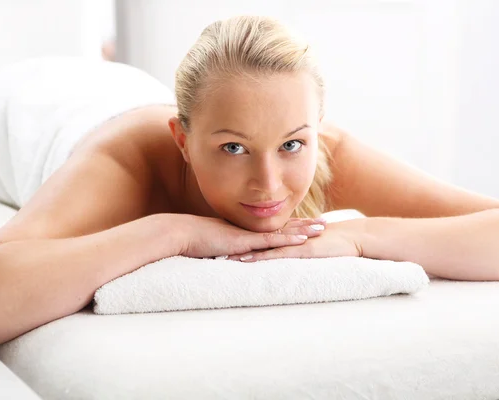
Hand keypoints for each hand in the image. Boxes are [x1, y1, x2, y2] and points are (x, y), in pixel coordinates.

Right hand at [175, 215, 322, 258]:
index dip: (288, 226)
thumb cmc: (190, 241)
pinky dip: (289, 240)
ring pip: (281, 231)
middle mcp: (248, 230)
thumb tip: (223, 259)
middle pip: (281, 227)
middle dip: (303, 225)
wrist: (180, 234)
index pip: (270, 228)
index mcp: (242, 231)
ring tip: (322, 228)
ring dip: (303, 230)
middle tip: (323, 222)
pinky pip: (271, 241)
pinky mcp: (245, 241)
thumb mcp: (210, 246)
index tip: (303, 224)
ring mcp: (248, 234)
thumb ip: (221, 251)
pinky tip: (304, 239)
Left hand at [227, 219, 363, 261]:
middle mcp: (284, 238)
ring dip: (242, 253)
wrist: (353, 238)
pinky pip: (276, 254)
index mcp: (284, 237)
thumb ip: (294, 249)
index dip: (238, 242)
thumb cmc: (333, 244)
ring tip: (222, 258)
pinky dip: (260, 257)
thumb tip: (283, 255)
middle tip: (213, 250)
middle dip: (233, 247)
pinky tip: (247, 260)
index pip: (257, 240)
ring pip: (260, 248)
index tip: (220, 245)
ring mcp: (291, 243)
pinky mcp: (299, 251)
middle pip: (254, 242)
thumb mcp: (309, 246)